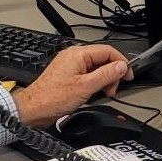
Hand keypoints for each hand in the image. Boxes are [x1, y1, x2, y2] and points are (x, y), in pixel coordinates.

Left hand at [13, 44, 130, 127]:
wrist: (33, 109)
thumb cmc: (52, 98)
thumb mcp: (86, 87)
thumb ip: (106, 75)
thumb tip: (121, 66)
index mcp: (78, 54)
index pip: (108, 51)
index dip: (121, 63)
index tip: (128, 75)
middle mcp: (73, 56)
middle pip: (102, 59)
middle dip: (111, 74)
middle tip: (113, 89)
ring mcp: (69, 65)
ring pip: (95, 68)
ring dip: (103, 80)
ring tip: (102, 93)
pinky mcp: (67, 75)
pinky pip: (86, 74)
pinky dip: (93, 83)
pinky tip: (92, 93)